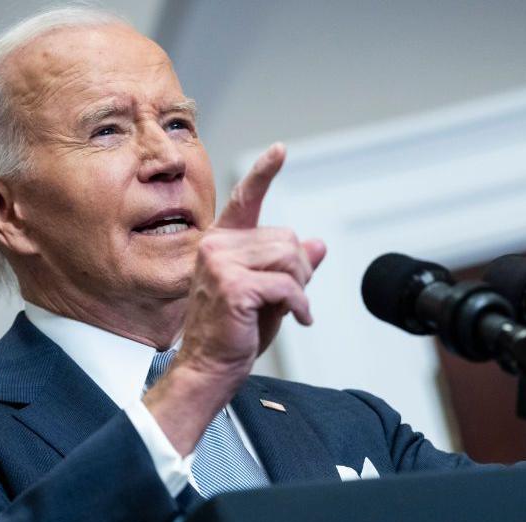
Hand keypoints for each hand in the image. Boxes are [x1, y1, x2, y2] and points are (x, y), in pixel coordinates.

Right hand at [179, 142, 326, 383]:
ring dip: (302, 287)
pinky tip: (299, 319)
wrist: (208, 368)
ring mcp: (221, 264)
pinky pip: (288, 286)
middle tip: (296, 298)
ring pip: (289, 258)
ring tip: (294, 308)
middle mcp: (216, 246)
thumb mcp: (269, 294)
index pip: (245, 199)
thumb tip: (318, 244)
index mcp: (221, 242)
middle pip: (286, 237)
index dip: (264, 172)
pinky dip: (301, 304)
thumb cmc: (233, 334)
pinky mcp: (233, 286)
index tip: (280, 150)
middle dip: (301, 269)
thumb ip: (290, 267)